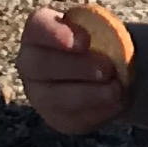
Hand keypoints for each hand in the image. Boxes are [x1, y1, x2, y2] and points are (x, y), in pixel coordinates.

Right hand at [16, 6, 129, 135]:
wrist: (104, 70)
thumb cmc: (97, 39)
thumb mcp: (100, 27)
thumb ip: (102, 28)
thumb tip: (116, 39)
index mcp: (39, 31)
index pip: (37, 27)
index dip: (57, 34)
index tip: (85, 41)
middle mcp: (30, 62)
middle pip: (42, 65)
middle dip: (77, 68)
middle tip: (107, 69)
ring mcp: (39, 94)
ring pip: (55, 98)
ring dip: (89, 94)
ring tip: (116, 89)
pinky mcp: (56, 118)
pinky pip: (72, 119)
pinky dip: (97, 112)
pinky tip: (117, 102)